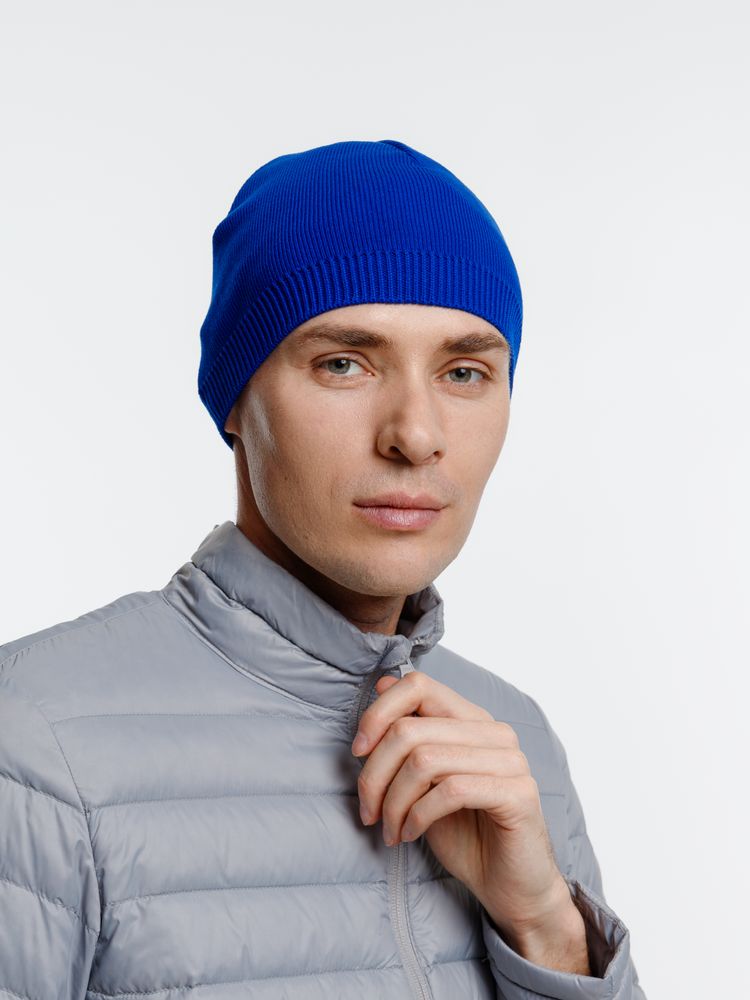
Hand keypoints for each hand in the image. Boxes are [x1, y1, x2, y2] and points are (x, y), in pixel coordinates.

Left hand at [351, 670, 576, 944]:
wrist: (510, 889)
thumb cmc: (465, 834)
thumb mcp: (423, 782)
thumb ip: (408, 736)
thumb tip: (382, 682)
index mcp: (471, 719)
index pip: (418, 684)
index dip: (378, 713)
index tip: (357, 752)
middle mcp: (494, 732)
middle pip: (410, 729)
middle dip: (374, 773)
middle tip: (368, 810)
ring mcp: (510, 760)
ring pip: (424, 760)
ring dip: (393, 801)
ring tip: (389, 828)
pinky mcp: (518, 793)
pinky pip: (451, 790)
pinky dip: (417, 815)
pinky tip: (410, 834)